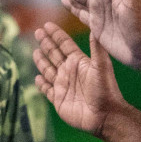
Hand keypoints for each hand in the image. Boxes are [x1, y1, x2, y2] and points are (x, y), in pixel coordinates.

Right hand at [33, 17, 123, 139]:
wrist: (104, 115)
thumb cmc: (105, 90)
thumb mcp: (102, 66)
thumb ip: (97, 48)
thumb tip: (96, 27)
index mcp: (78, 62)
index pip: (64, 45)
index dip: (56, 35)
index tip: (47, 25)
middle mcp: (70, 72)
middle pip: (54, 54)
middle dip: (46, 44)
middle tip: (37, 32)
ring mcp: (63, 86)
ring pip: (48, 70)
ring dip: (41, 61)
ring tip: (35, 52)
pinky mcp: (58, 100)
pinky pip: (47, 90)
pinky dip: (41, 84)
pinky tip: (37, 78)